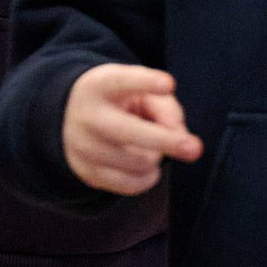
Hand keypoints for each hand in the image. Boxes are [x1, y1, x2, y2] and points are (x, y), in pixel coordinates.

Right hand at [62, 63, 202, 194]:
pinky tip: (144, 164)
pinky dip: (148, 176)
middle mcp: (88, 116)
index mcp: (100, 86)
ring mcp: (84, 147)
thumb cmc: (119, 101)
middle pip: (129, 132)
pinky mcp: (88, 173)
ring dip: (157, 156)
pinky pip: (133, 184)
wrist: (71, 119)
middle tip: (195, 147)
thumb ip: (165, 106)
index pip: (123, 81)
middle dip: (164, 140)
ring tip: (150, 146)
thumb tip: (179, 136)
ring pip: (140, 161)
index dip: (146, 83)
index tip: (169, 84)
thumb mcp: (139, 90)